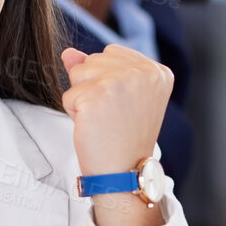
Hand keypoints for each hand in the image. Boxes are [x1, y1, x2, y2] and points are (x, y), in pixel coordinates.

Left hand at [61, 46, 173, 225]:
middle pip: (93, 60)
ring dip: (82, 98)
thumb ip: (98, 69)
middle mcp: (143, 71)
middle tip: (113, 116)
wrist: (127, 172)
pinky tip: (94, 128)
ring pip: (77, 74)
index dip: (108, 81)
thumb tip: (68, 52)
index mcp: (157, 70)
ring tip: (103, 120)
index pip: (111, 53)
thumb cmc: (125, 137)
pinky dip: (74, 114)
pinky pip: (68, 95)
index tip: (124, 107)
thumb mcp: (119, 96)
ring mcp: (121, 81)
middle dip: (93, 87)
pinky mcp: (98, 94)